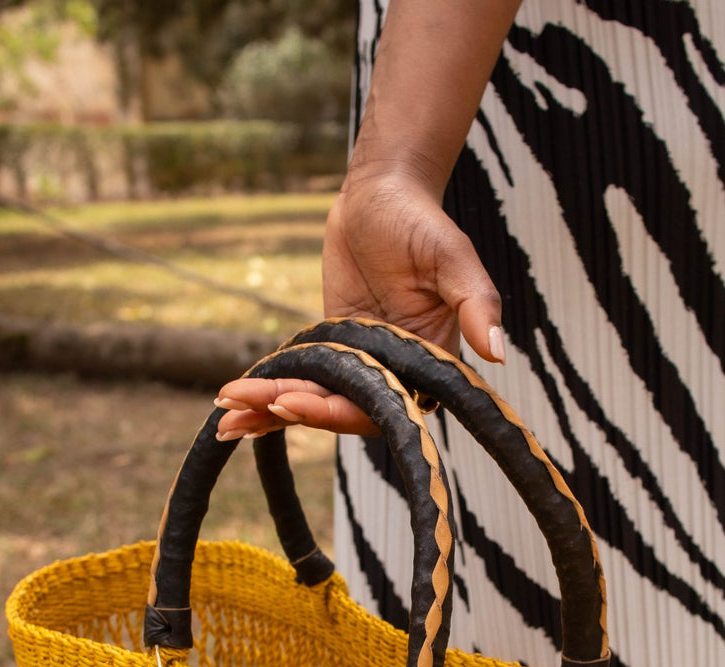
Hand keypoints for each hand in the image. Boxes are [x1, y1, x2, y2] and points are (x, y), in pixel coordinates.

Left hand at [215, 171, 504, 439]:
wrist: (382, 192)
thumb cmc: (422, 221)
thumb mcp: (452, 257)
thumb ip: (476, 304)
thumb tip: (498, 353)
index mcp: (425, 366)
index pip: (381, 408)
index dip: (337, 413)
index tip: (295, 402)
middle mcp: (392, 374)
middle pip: (339, 411)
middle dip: (293, 411)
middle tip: (251, 402)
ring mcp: (356, 365)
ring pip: (312, 400)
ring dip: (268, 411)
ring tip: (225, 415)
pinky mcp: (327, 350)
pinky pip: (297, 379)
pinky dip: (265, 394)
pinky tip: (229, 409)